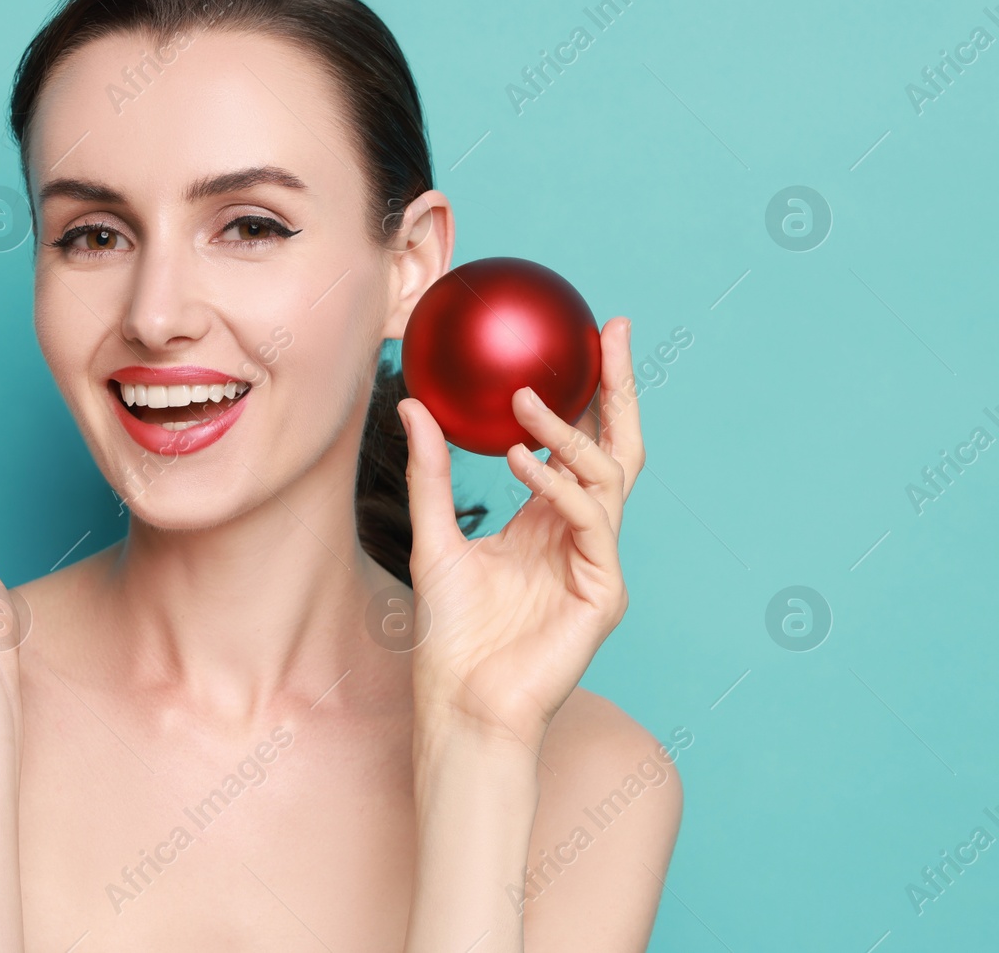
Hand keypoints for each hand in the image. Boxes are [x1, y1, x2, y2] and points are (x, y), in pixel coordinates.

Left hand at [400, 317, 643, 749]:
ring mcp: (598, 563)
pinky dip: (561, 486)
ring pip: (608, 477)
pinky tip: (523, 462)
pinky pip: (592, 522)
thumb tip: (413, 404)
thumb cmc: (450, 633)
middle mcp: (580, 536)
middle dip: (619, 390)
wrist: (460, 701)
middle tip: (610, 333)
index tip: (584, 336)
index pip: (579, 445)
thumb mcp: (434, 535)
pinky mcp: (603, 592)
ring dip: (570, 434)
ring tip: (526, 403)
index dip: (589, 394)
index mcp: (549, 523)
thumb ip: (432, 473)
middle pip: (616, 449)